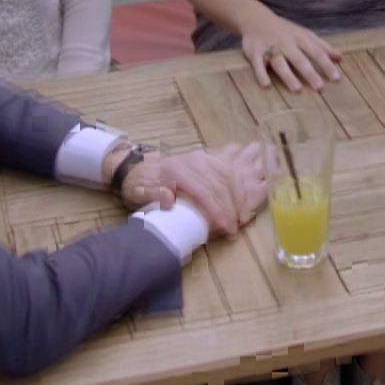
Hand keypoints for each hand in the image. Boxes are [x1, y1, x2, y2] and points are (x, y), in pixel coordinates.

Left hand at [121, 145, 265, 237]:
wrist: (138, 170)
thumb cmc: (141, 187)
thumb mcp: (141, 192)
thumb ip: (155, 195)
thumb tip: (169, 200)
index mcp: (177, 169)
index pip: (204, 191)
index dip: (217, 210)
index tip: (226, 228)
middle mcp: (193, 160)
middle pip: (220, 183)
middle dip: (231, 207)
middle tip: (235, 228)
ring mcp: (203, 157)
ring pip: (229, 174)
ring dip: (239, 196)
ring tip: (243, 216)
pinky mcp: (209, 157)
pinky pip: (230, 166)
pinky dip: (239, 181)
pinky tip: (246, 194)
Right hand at [240, 14, 340, 91]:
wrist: (256, 18)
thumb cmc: (285, 30)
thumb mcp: (305, 35)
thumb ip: (322, 47)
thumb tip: (340, 58)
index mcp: (300, 38)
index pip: (316, 52)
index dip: (326, 65)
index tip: (336, 78)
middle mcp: (286, 43)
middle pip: (299, 59)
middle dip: (310, 73)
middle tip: (319, 87)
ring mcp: (270, 48)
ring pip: (280, 63)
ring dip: (288, 76)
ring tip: (297, 89)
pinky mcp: (255, 52)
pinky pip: (258, 64)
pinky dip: (261, 74)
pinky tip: (266, 85)